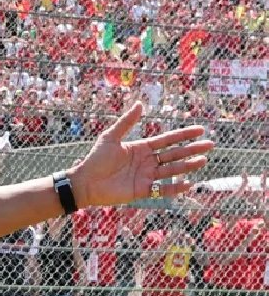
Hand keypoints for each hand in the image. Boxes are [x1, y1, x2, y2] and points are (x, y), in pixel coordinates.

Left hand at [68, 102, 212, 207]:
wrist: (85, 182)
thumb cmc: (96, 159)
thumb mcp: (111, 137)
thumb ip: (126, 122)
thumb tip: (140, 104)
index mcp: (141, 148)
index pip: (167, 140)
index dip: (183, 135)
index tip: (200, 129)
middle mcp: (147, 162)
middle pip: (174, 154)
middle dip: (192, 149)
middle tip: (209, 145)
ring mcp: (146, 176)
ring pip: (171, 170)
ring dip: (187, 166)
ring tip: (203, 160)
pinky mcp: (142, 191)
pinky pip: (162, 189)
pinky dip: (175, 187)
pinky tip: (188, 183)